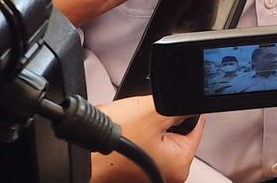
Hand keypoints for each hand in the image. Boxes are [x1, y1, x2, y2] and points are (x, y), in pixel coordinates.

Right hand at [90, 96, 204, 182]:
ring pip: (154, 136)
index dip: (178, 109)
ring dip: (142, 126)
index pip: (195, 125)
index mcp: (180, 164)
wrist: (82, 159)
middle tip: (139, 117)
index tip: (163, 107)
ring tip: (126, 126)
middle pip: (173, 131)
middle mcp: (168, 174)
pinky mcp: (133, 170)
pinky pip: (140, 145)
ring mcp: (149, 174)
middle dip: (156, 118)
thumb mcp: (151, 111)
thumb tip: (192, 102)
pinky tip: (121, 134)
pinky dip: (132, 136)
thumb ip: (177, 105)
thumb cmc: (112, 146)